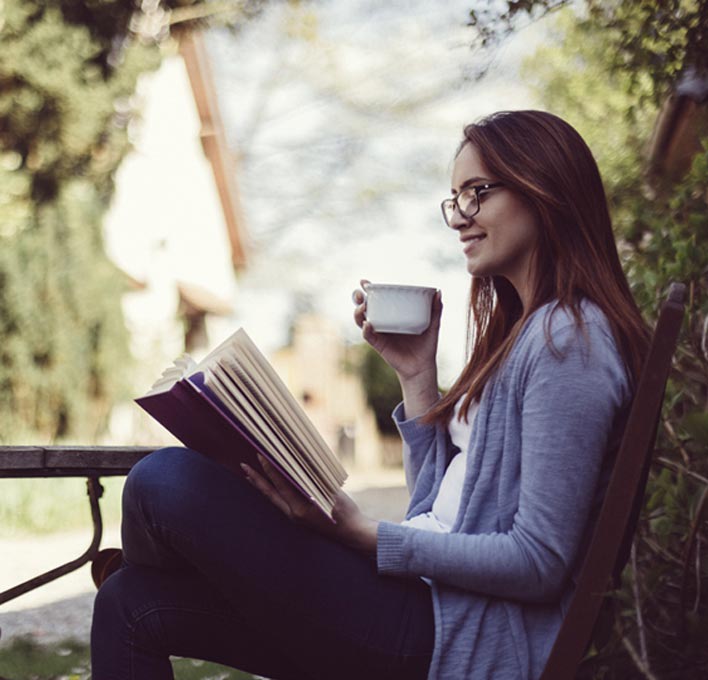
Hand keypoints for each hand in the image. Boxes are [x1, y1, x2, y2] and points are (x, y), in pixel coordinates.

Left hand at [241, 455, 378, 553]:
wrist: (352, 533)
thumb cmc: (345, 512)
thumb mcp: (330, 492)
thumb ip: (313, 480)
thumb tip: (299, 466)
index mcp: (300, 509)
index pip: (280, 485)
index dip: (270, 469)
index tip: (261, 455)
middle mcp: (293, 514)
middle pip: (270, 494)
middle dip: (256, 479)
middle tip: (244, 465)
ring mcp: (295, 517)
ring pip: (273, 498)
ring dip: (262, 485)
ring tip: (250, 474)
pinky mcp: (299, 517)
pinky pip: (281, 501)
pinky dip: (273, 491)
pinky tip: (271, 484)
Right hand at [352, 279, 442, 381]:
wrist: (422, 366)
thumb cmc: (426, 344)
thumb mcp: (433, 325)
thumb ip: (435, 310)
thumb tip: (438, 291)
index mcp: (392, 314)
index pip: (377, 299)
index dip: (368, 290)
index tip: (364, 282)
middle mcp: (382, 321)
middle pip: (364, 307)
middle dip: (358, 298)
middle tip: (360, 294)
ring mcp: (379, 333)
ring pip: (361, 320)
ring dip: (358, 312)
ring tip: (363, 307)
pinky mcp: (378, 344)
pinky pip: (368, 336)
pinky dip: (366, 329)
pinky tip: (368, 324)